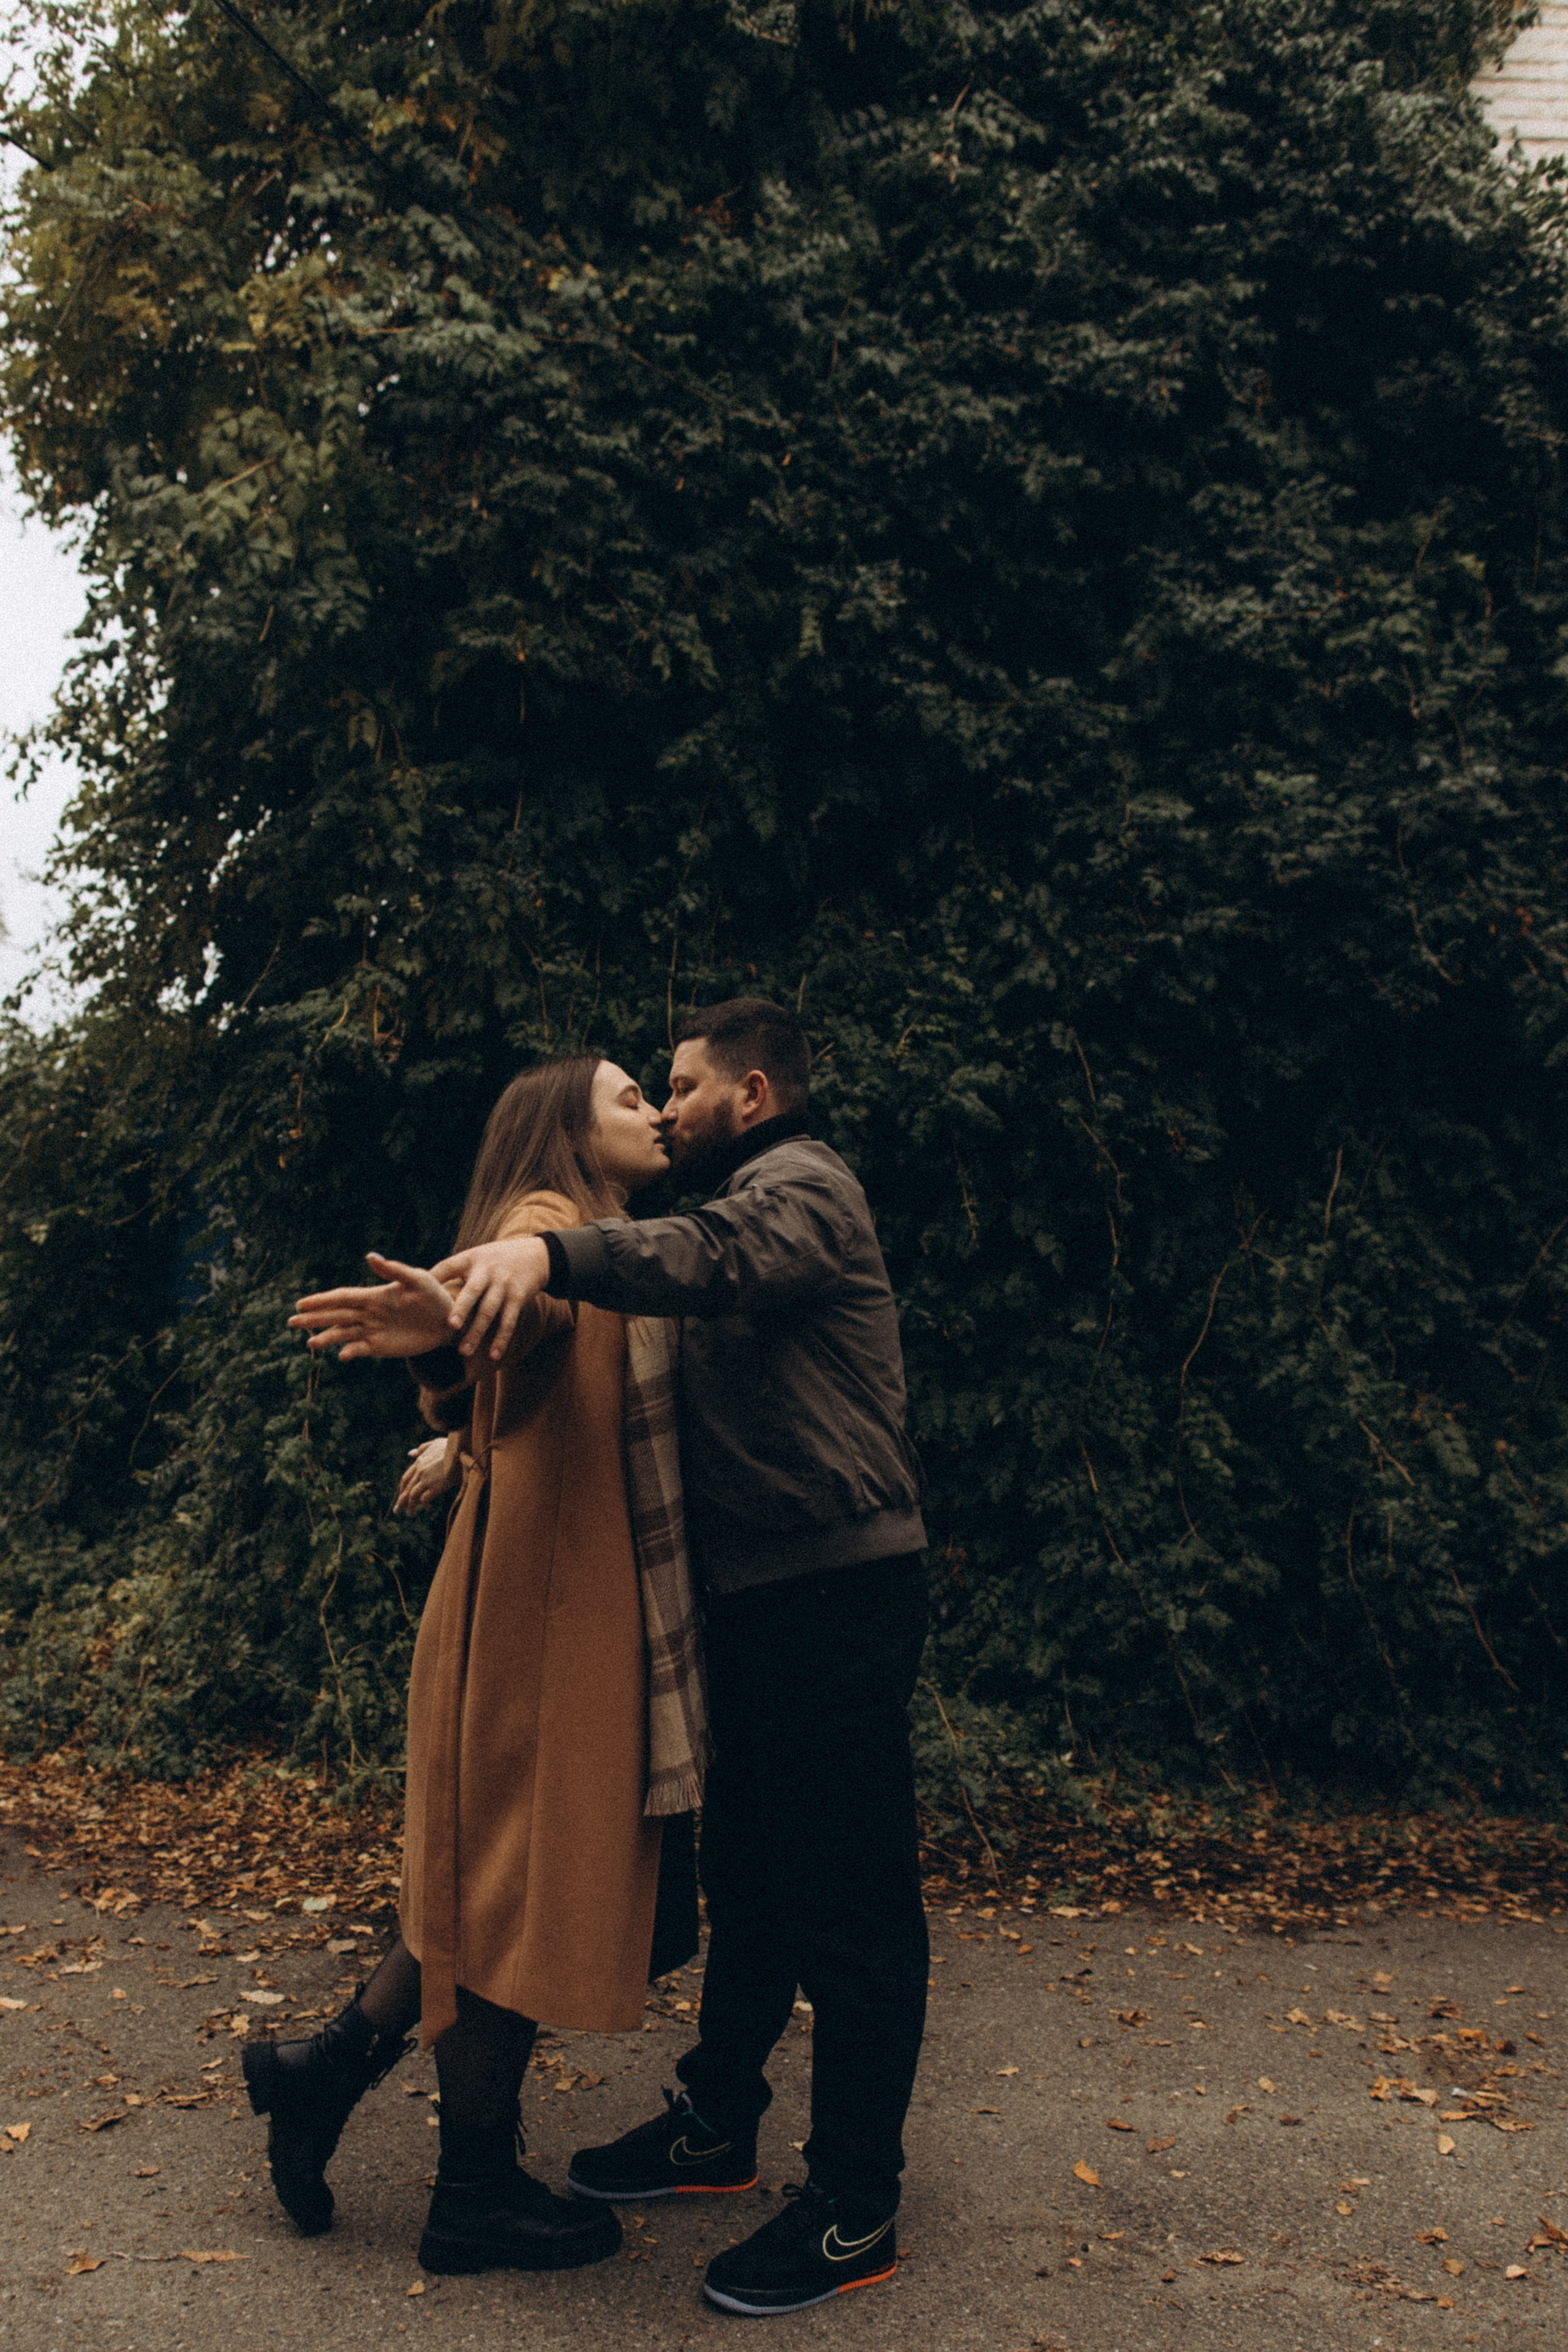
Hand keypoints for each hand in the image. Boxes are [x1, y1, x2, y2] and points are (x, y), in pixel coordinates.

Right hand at [290, 1254, 456, 1359]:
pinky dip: (350, 1352)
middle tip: (291, 1322)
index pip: (342, 1298)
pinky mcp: (381, 1347)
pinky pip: (360, 1349)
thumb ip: (393, 1270)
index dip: (322, 1300)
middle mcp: (369, 1313)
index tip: (301, 1303)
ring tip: (309, 1345)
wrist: (448, 1321)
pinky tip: (341, 1355)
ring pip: (343, 1334)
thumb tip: (370, 1257)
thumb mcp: (417, 1280)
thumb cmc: (435, 1296)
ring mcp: (373, 1330)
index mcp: (374, 1296)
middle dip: (314, 1319)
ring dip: (326, 1338)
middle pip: (336, 1316)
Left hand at [393, 1438, 455, 1515]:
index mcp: (419, 1462)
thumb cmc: (452, 1446)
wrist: (462, 1450)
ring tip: (409, 1513)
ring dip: (409, 1506)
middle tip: (396, 1510)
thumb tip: (410, 1453)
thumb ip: (422, 1448)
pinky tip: (427, 1507)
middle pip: (406, 1488)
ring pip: (412, 1495)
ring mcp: (427, 1479)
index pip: (406, 1478)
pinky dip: (423, 1504)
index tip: (401, 1495)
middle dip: (401, 1501)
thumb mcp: (435, 1443)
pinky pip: (424, 1498)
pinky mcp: (435, 1486)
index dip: (403, 1488)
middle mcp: (420, 1471)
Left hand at [429, 1235, 551, 1361]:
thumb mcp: (473, 1257)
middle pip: (473, 1291)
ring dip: (477, 1332)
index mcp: (471, 1259)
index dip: (435, 1277)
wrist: (534, 1255)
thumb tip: (414, 1285)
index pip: (449, 1266)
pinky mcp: (518, 1297)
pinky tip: (493, 1355)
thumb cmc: (493, 1260)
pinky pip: (509, 1321)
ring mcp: (504, 1285)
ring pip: (489, 1311)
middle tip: (451, 1326)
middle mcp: (487, 1271)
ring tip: (464, 1352)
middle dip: (462, 1308)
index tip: (418, 1289)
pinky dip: (501, 1339)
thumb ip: (450, 1271)